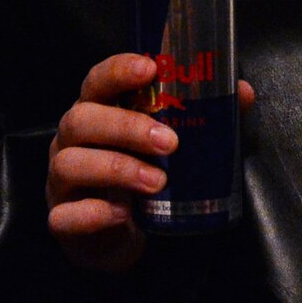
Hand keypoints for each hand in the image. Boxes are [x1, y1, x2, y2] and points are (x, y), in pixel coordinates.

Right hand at [45, 54, 256, 272]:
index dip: (118, 70)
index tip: (150, 68)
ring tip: (157, 182)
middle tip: (170, 142)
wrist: (118, 234)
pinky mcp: (61, 218)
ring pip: (70, 163)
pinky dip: (94, 213)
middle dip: (126, 126)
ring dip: (117, 169)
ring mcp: (60, 179)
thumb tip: (242, 93)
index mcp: (97, 111)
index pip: (97, 80)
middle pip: (81, 119)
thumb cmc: (143, 172)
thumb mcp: (172, 143)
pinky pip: (65, 215)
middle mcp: (71, 140)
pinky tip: (124, 213)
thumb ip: (203, 116)